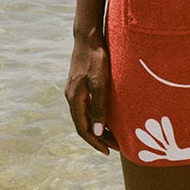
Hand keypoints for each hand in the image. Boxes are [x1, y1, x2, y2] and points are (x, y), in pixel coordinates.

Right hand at [65, 37, 115, 154]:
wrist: (87, 38)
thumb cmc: (95, 58)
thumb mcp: (100, 82)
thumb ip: (99, 106)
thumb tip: (98, 131)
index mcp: (75, 99)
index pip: (83, 129)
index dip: (96, 142)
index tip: (109, 152)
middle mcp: (72, 98)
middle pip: (84, 125)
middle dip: (100, 138)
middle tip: (117, 147)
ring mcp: (75, 92)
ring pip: (86, 117)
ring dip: (99, 128)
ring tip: (115, 137)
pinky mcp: (80, 86)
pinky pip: (87, 108)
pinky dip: (98, 117)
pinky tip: (109, 118)